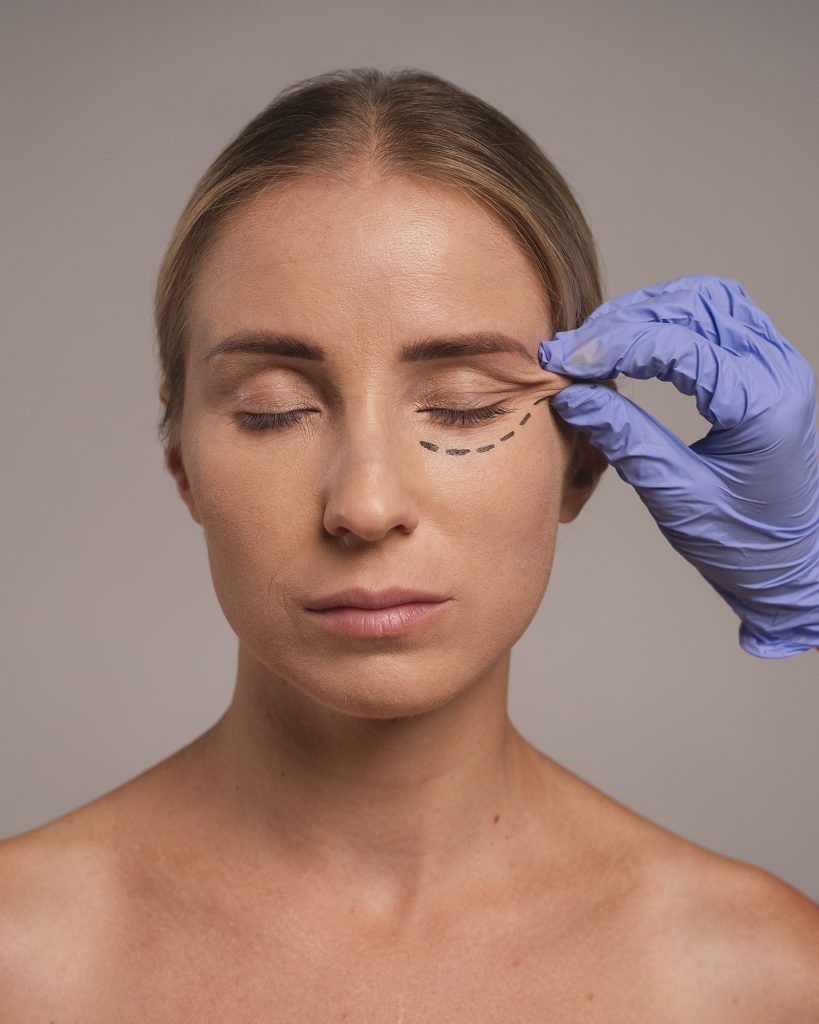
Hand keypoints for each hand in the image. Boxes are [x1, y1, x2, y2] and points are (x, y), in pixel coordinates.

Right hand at [539, 274, 818, 658]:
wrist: (791, 565)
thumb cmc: (742, 543)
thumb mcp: (676, 496)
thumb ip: (625, 439)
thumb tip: (572, 395)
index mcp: (763, 407)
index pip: (680, 347)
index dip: (615, 346)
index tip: (566, 361)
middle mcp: (778, 373)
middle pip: (695, 307)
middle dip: (626, 321)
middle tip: (573, 349)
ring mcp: (778, 365)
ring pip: (709, 299)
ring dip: (650, 309)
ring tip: (599, 338)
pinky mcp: (768, 369)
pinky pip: (722, 316)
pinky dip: (675, 317)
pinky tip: (637, 338)